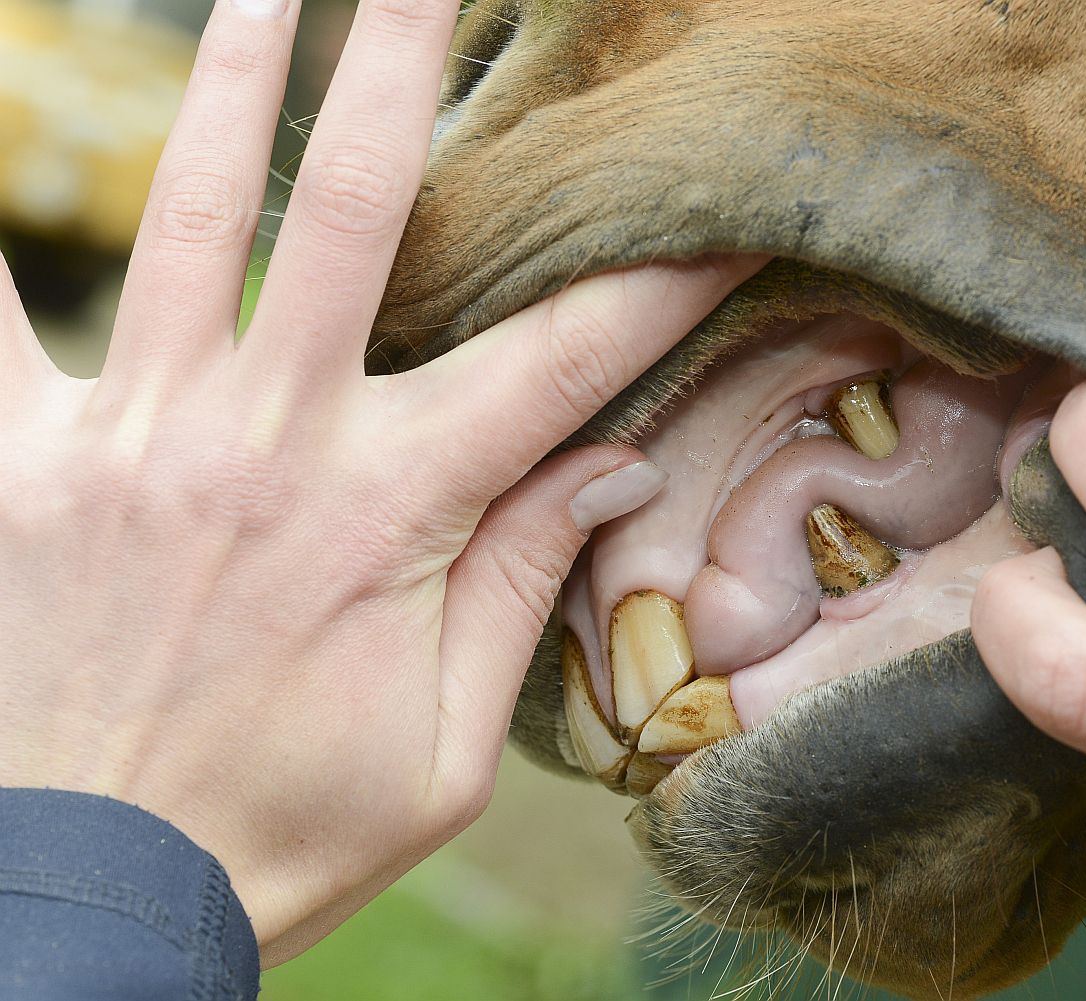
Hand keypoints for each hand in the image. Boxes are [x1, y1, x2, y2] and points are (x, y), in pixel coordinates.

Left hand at [0, 0, 759, 964]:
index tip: (722, 207)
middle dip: (399, 71)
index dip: (659, 277)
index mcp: (388, 516)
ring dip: (232, 79)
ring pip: (188, 215)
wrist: (80, 910)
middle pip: (349, 214)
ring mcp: (126, 436)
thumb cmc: (279, 835)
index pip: (563, 362)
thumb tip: (617, 467)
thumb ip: (521, 588)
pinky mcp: (11, 461)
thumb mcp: (445, 753)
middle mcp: (264, 444)